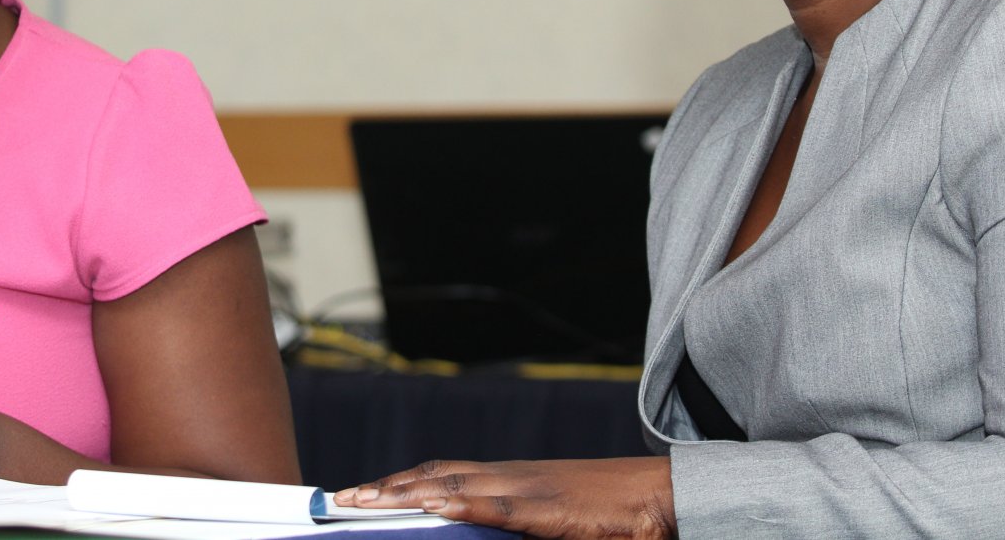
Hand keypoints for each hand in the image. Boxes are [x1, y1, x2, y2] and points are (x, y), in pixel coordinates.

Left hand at [335, 458, 676, 539]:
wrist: (661, 496)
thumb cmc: (612, 514)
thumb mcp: (552, 523)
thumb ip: (511, 527)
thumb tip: (472, 531)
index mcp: (510, 481)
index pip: (442, 475)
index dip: (400, 482)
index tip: (363, 494)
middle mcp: (510, 477)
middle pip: (434, 474)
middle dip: (386, 487)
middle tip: (343, 498)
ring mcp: (526, 488)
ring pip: (451, 484)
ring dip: (403, 492)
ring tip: (363, 501)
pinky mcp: (545, 508)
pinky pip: (492, 504)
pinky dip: (456, 503)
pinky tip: (428, 506)